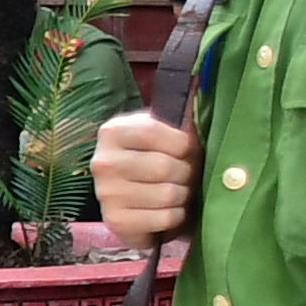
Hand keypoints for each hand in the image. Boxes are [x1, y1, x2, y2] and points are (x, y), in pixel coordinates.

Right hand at [90, 105, 195, 248]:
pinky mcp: (116, 221)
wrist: (133, 197)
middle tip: (184, 174)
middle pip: (163, 167)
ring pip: (167, 195)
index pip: (152, 132)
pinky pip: (165, 218)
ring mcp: (106, 194)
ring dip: (182, 195)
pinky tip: (168, 210)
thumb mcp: (163, 132)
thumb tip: (201, 83)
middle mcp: (103, 162)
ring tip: (177, 191)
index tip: (186, 149)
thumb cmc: (156, 157)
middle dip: (185, 172)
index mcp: (112, 132)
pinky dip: (176, 216)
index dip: (181, 143)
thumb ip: (180, 117)